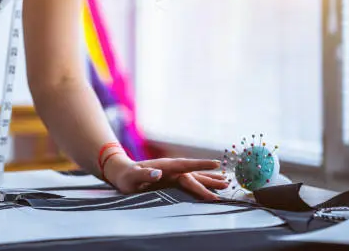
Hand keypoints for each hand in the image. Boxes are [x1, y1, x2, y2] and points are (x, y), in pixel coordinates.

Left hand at [104, 155, 228, 199]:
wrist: (122, 172)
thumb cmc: (126, 176)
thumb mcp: (132, 177)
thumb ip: (144, 175)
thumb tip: (157, 173)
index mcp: (164, 166)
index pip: (185, 165)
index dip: (200, 165)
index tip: (216, 164)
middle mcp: (171, 168)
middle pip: (193, 174)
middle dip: (209, 179)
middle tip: (226, 184)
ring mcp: (172, 174)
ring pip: (194, 176)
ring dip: (209, 180)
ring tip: (226, 182)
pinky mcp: (172, 180)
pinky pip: (190, 182)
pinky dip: (202, 183)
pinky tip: (212, 184)